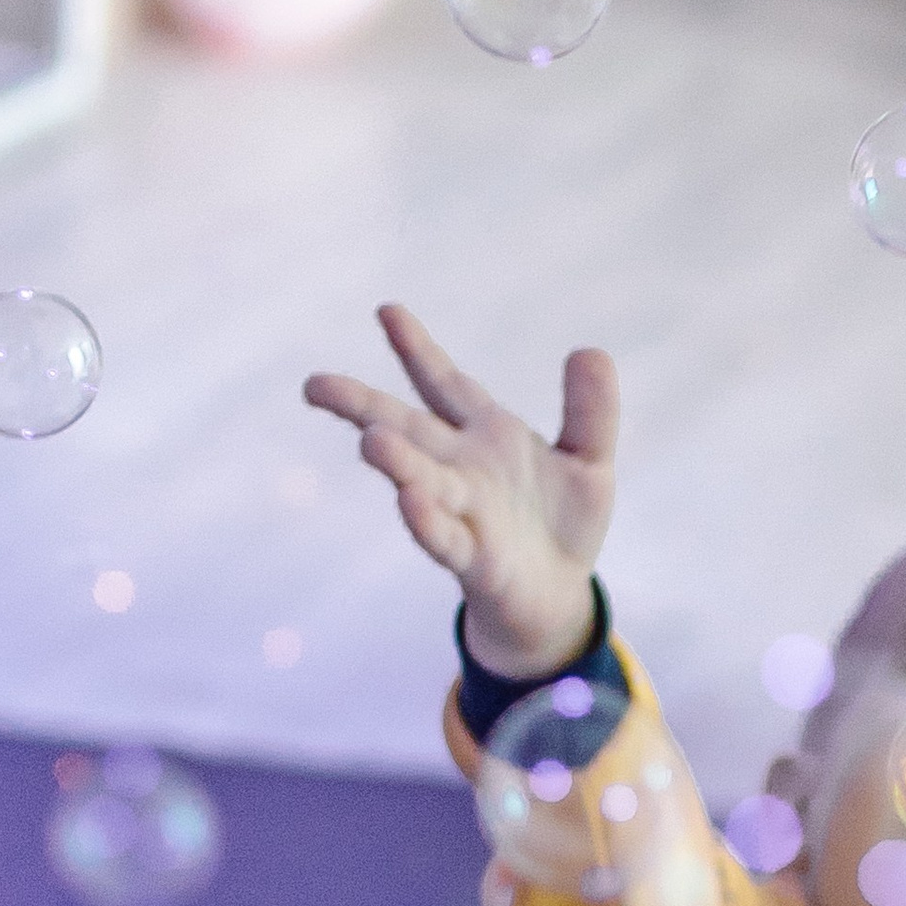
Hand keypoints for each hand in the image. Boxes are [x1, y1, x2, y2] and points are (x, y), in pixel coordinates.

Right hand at [305, 305, 617, 681]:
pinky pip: (445, 539)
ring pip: (419, 481)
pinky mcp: (474, 558)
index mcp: (483, 434)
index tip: (387, 311)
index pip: (444, 383)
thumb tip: (589, 351)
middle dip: (362, 405)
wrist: (557, 594)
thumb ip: (591, 410)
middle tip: (315, 384)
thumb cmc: (562, 523)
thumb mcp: (590, 459)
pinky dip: (428, 521)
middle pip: (405, 428)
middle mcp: (460, 467)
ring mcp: (463, 512)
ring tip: (370, 441)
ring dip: (396, 462)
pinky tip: (410, 501)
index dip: (417, 350)